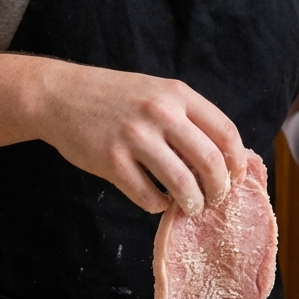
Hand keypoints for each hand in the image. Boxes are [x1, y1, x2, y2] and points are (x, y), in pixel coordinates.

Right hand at [37, 62, 246, 216]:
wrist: (61, 95)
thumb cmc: (115, 97)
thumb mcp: (157, 92)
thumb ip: (187, 117)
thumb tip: (223, 157)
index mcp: (177, 94)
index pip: (225, 132)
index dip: (237, 161)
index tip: (237, 178)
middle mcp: (160, 113)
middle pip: (209, 161)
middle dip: (219, 188)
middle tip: (215, 199)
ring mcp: (134, 137)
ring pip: (181, 183)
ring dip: (192, 203)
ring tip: (191, 207)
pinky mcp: (111, 161)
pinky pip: (147, 196)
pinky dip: (159, 206)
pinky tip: (159, 202)